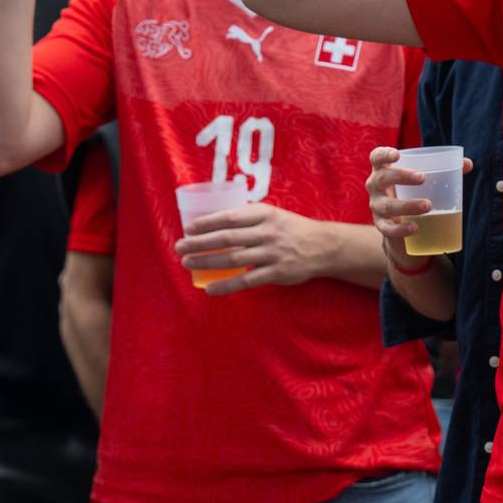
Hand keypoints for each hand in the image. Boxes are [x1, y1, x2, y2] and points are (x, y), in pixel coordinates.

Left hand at [174, 203, 336, 295]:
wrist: (323, 246)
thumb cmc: (292, 229)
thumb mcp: (273, 214)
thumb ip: (249, 217)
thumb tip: (217, 219)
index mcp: (264, 214)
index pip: (229, 217)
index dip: (207, 223)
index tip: (188, 228)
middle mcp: (267, 232)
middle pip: (227, 237)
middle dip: (199, 243)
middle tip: (180, 247)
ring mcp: (272, 254)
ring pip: (233, 258)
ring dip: (207, 261)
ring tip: (188, 264)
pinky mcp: (276, 273)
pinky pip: (246, 281)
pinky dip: (226, 285)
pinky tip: (210, 289)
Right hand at [366, 146, 471, 267]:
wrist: (404, 223)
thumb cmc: (414, 191)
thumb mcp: (425, 178)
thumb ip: (445, 168)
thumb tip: (467, 164)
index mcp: (384, 169)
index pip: (376, 157)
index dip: (384, 154)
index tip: (397, 155)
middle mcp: (375, 186)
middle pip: (382, 178)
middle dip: (401, 176)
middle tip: (422, 178)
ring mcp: (376, 207)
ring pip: (387, 205)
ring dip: (407, 205)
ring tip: (428, 205)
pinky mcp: (382, 226)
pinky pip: (388, 229)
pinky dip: (401, 229)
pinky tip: (415, 228)